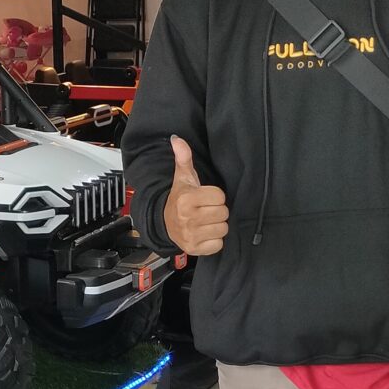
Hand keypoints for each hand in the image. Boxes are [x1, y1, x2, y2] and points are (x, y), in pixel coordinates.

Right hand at [163, 136, 228, 256]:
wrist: (165, 223)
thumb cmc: (179, 199)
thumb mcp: (182, 178)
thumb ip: (183, 158)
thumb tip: (177, 139)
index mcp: (186, 199)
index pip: (220, 197)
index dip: (215, 197)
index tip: (205, 197)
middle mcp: (188, 218)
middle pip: (223, 213)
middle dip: (217, 211)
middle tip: (206, 210)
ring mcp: (191, 235)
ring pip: (223, 229)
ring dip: (217, 226)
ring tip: (205, 222)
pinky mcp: (195, 249)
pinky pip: (218, 245)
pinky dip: (214, 241)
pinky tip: (205, 234)